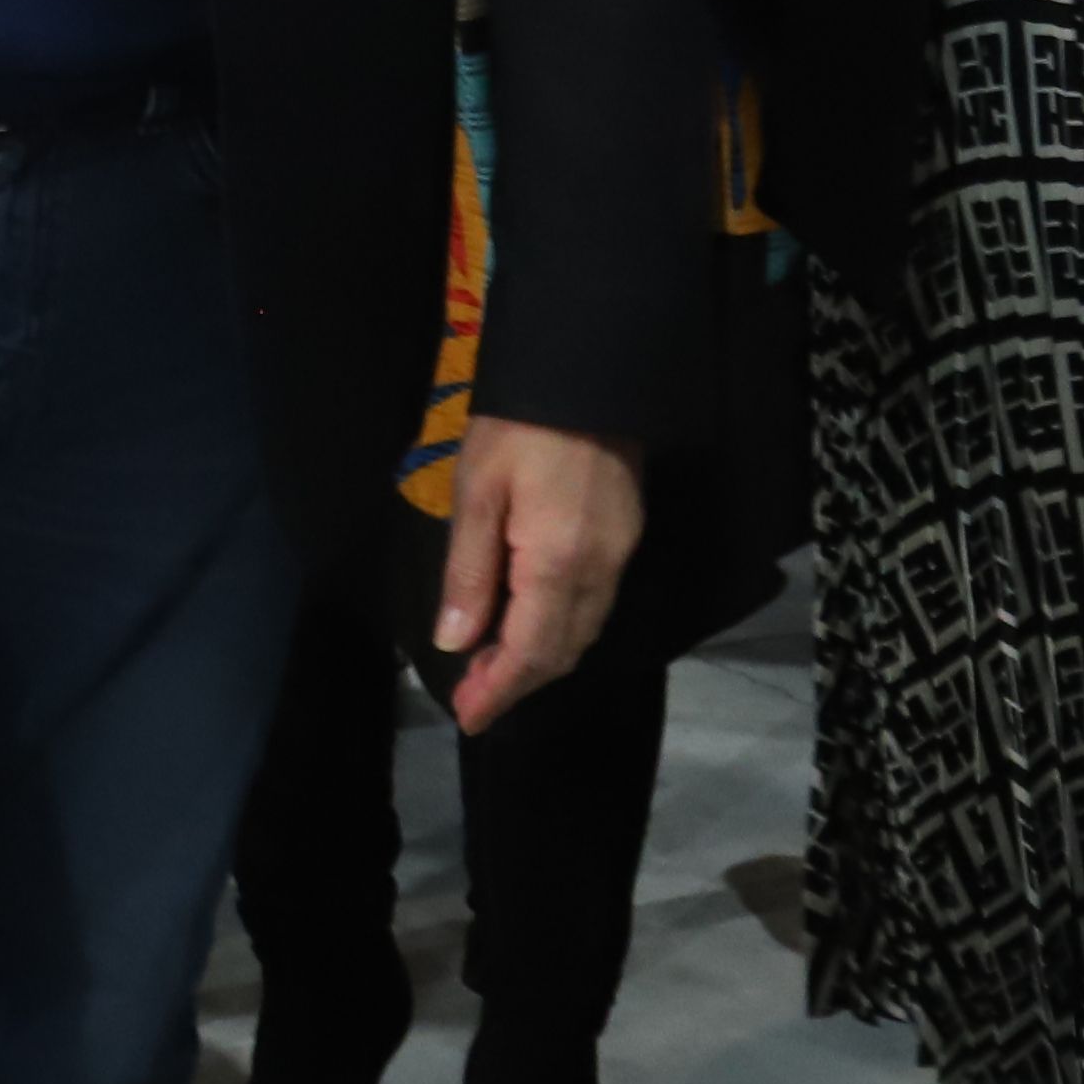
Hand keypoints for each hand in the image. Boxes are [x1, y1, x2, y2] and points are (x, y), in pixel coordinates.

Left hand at [435, 418, 642, 733]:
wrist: (588, 366)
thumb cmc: (519, 425)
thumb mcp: (477, 492)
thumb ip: (469, 572)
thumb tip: (455, 643)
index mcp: (557, 564)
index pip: (530, 652)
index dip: (498, 691)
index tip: (468, 717)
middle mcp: (599, 571)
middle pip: (562, 651)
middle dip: (517, 682)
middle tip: (473, 698)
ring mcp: (621, 554)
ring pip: (583, 632)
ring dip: (540, 659)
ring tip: (492, 667)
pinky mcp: (628, 535)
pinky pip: (596, 605)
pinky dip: (561, 629)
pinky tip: (530, 622)